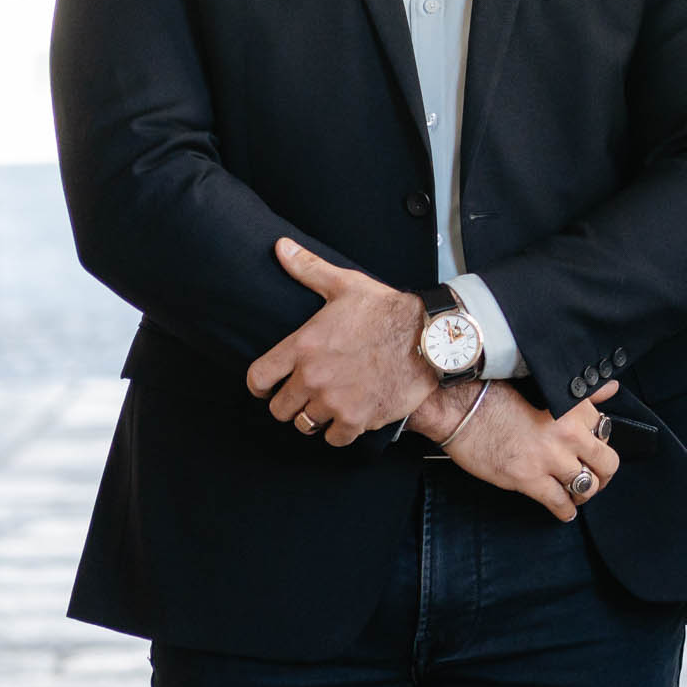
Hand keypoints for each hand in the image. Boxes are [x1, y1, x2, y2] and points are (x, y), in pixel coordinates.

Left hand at [245, 239, 433, 446]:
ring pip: (305, 425)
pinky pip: (334, 439)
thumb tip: (280, 247)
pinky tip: (350, 414)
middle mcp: (312, 378)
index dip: (261, 385)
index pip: (258, 379)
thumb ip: (308, 268)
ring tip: (328, 403)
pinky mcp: (358, 419)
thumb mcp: (346, 284)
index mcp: (302, 346)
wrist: (428, 336)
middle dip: (290, 402)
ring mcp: (334, 402)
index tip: (269, 386)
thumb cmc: (387, 309)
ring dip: (315, 416)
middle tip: (307, 392)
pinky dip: (340, 431)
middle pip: (279, 409)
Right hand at [411, 380, 621, 523]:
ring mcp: (549, 458)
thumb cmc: (496, 392)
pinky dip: (565, 510)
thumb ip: (582, 393)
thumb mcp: (544, 385)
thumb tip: (610, 389)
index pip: (605, 429)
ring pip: (587, 486)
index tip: (592, 444)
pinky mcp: (528, 479)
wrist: (460, 408)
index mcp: (573, 406)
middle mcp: (568, 433)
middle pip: (605, 462)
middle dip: (603, 471)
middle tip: (596, 473)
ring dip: (585, 491)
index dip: (599, 439)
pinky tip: (565, 511)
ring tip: (578, 491)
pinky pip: (559, 503)